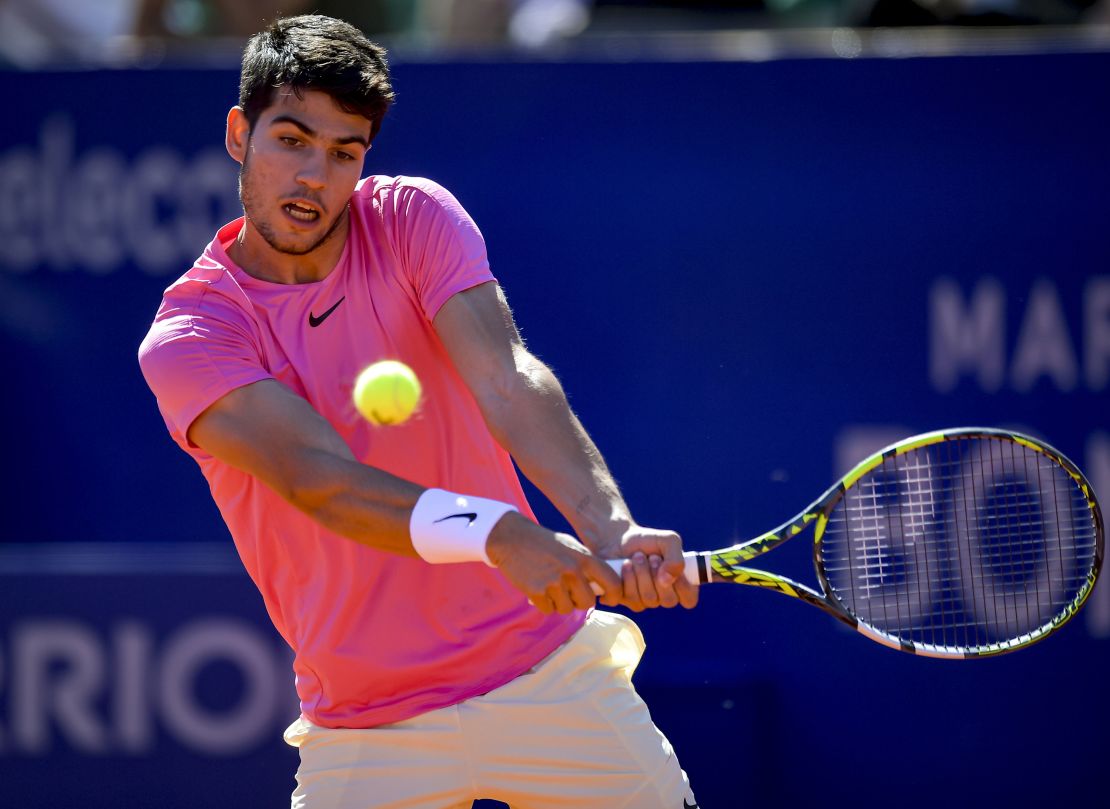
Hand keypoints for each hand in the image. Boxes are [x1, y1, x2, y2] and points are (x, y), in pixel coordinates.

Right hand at [486, 511, 622, 613]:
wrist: (513, 538)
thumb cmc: (545, 543)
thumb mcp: (572, 547)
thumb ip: (587, 566)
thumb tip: (603, 588)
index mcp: (585, 558)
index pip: (612, 583)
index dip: (614, 595)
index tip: (607, 599)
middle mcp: (572, 571)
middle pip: (587, 603)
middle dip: (579, 600)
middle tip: (568, 591)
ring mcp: (554, 582)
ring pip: (566, 608)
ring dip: (559, 602)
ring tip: (550, 586)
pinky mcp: (537, 592)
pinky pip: (548, 610)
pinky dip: (543, 603)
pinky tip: (538, 588)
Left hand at [599, 525, 698, 611]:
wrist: (618, 538)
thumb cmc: (647, 540)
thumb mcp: (668, 540)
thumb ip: (676, 558)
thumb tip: (667, 580)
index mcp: (678, 584)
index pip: (689, 600)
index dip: (683, 586)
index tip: (672, 567)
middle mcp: (663, 596)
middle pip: (668, 601)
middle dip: (658, 574)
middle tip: (651, 557)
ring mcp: (644, 601)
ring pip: (649, 599)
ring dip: (642, 573)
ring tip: (636, 556)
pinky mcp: (626, 600)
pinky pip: (630, 598)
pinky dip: (627, 578)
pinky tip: (625, 565)